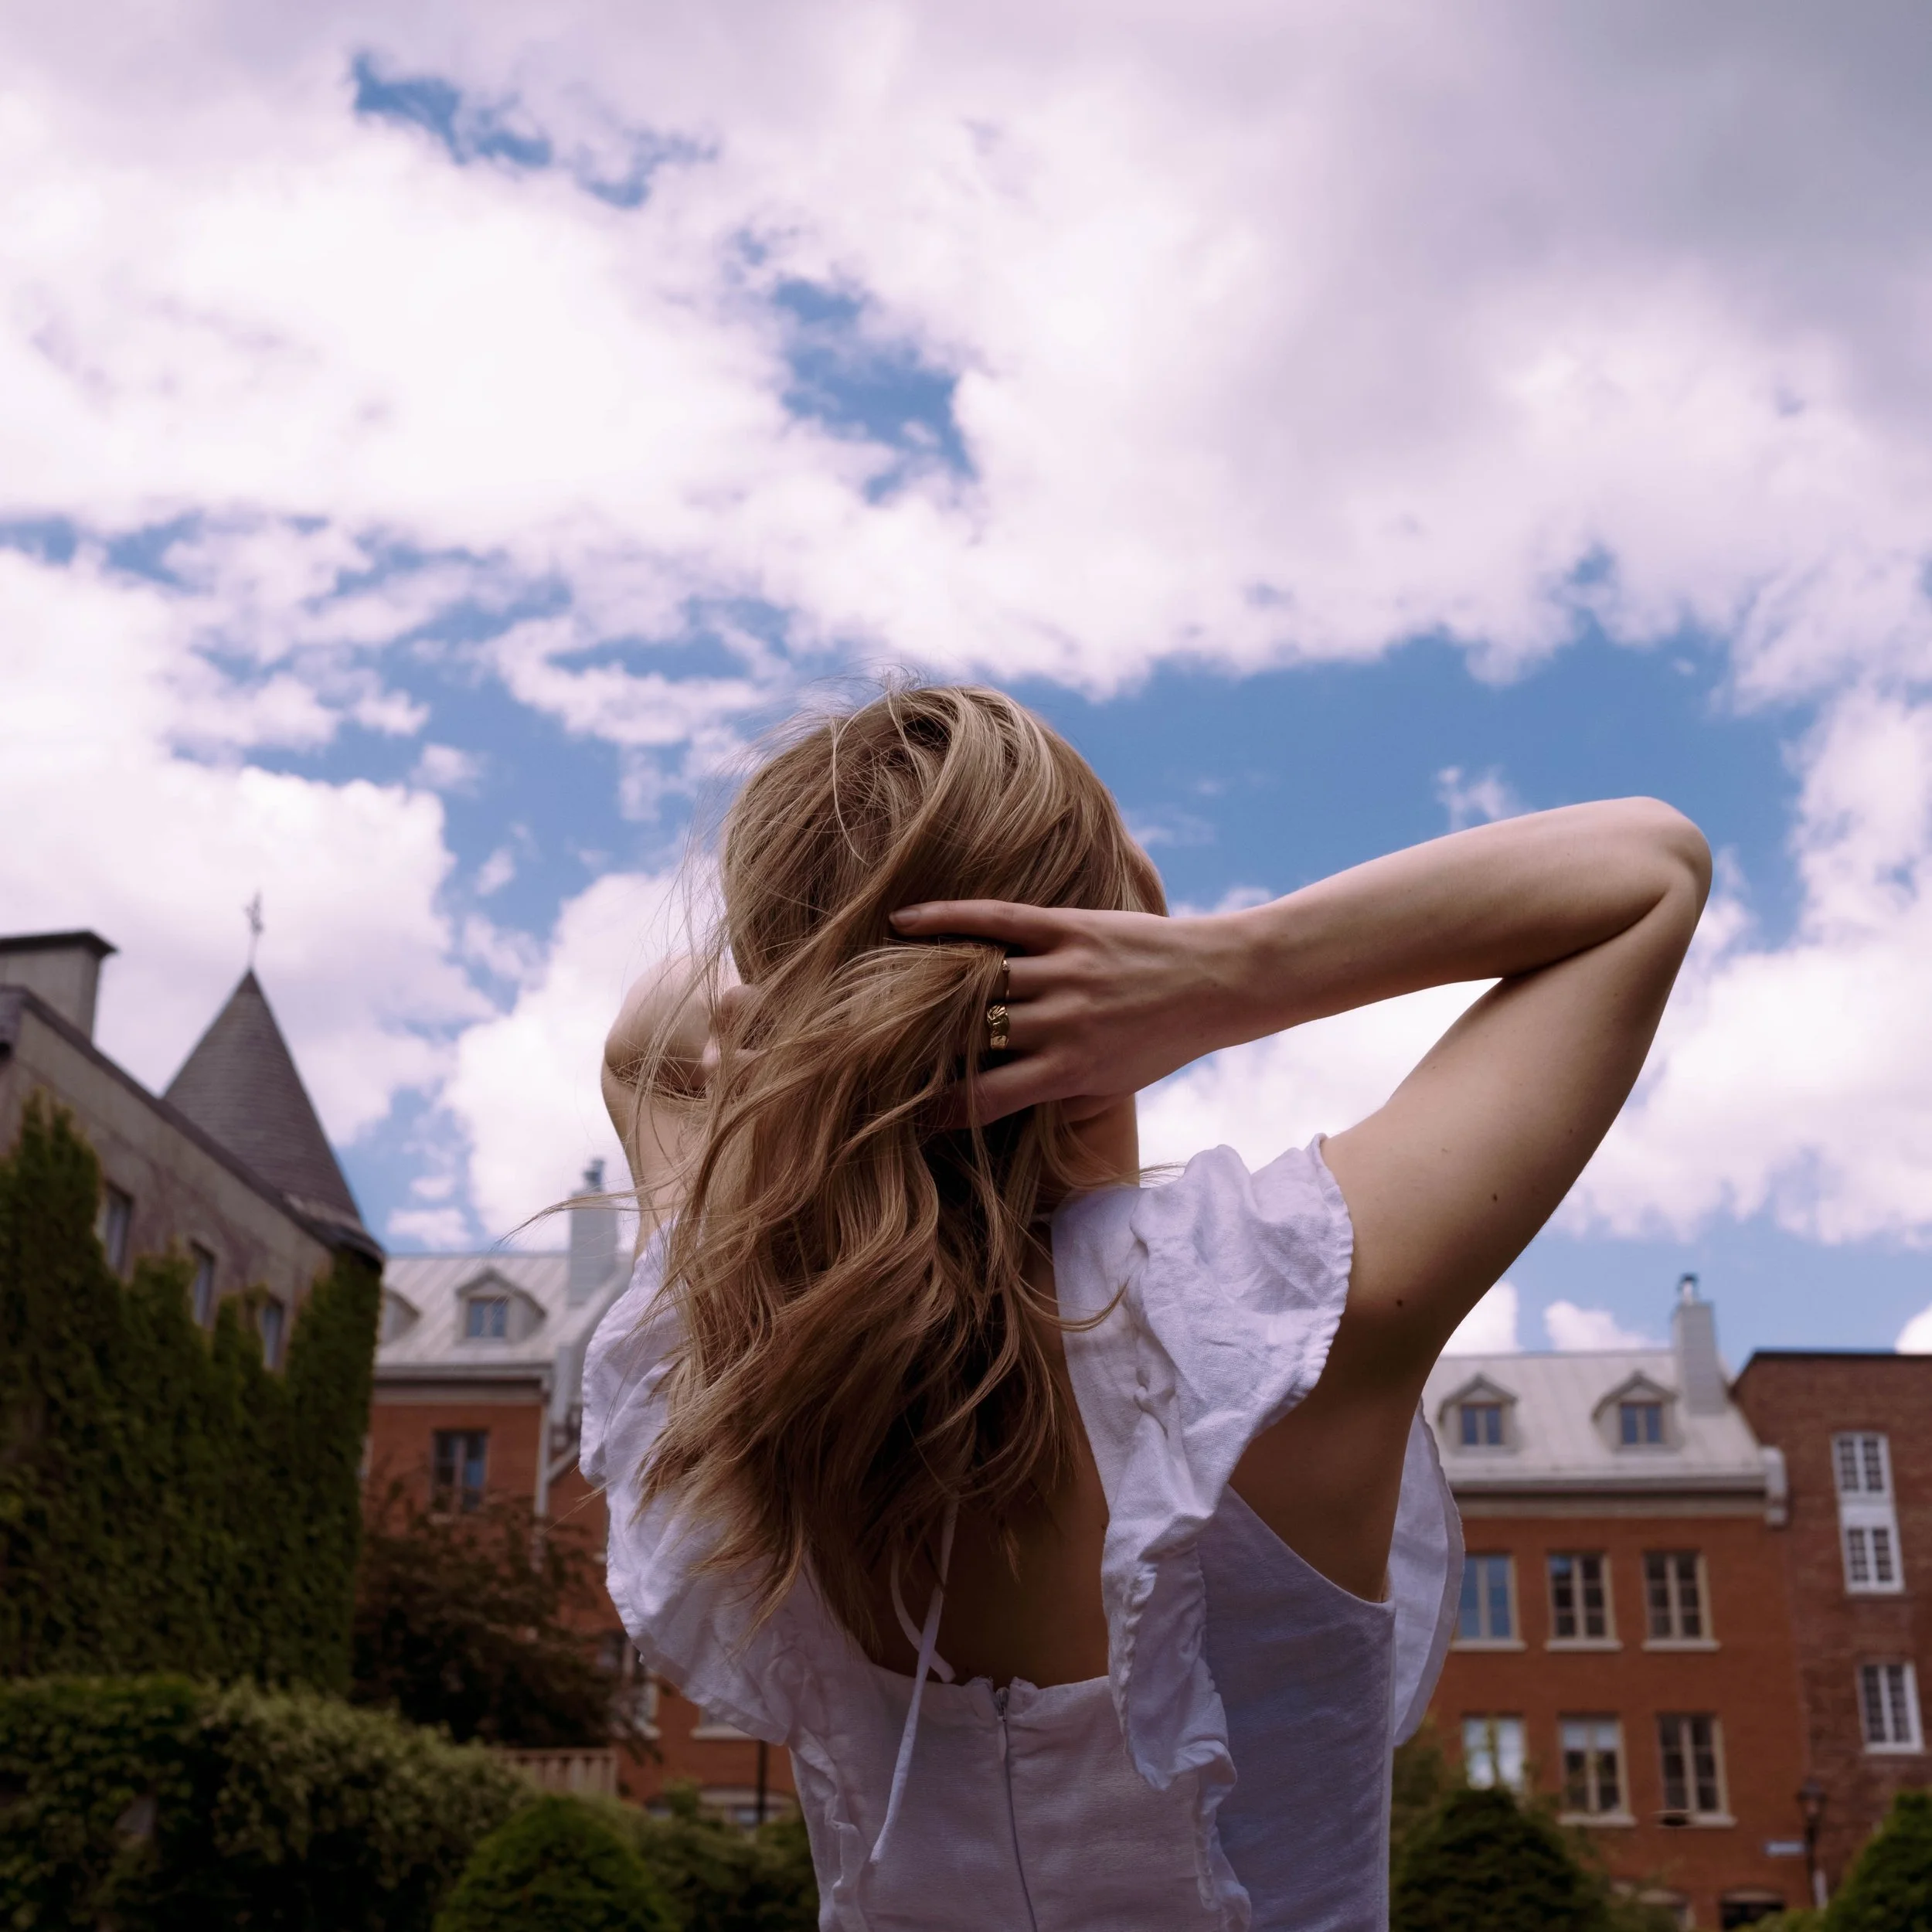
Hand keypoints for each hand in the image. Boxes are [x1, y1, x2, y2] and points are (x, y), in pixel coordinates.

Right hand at [889, 900, 1249, 1123]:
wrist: (1219, 982)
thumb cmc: (1163, 1042)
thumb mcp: (1112, 1087)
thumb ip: (1057, 1096)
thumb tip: (995, 1107)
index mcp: (1069, 1072)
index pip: (986, 1098)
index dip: (938, 1110)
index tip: (899, 1116)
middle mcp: (1061, 1023)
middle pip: (971, 1034)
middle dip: (918, 1043)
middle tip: (868, 1045)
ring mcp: (1063, 972)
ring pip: (976, 978)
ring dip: (922, 983)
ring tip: (875, 986)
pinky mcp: (1068, 927)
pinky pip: (996, 920)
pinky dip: (947, 919)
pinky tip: (904, 923)